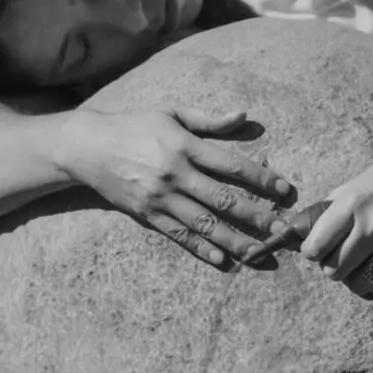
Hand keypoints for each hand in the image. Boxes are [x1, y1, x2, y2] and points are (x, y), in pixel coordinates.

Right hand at [66, 104, 294, 268]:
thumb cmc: (133, 124)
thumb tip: (244, 116)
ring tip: (259, 253)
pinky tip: (222, 260)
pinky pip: (179, 235)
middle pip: (224, 198)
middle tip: (282, 230)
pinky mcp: (147, 214)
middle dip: (257, 216)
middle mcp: (175, 173)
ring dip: (235, 239)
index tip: (285, 190)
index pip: (232, 164)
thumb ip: (209, 118)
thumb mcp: (171, 112)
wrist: (87, 147)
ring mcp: (161, 197)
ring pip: (204, 223)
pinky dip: (201, 248)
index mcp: (184, 145)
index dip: (261, 178)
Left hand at [298, 147, 372, 294]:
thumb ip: (325, 213)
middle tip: (337, 257)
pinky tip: (372, 271)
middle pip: (335, 270)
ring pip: (360, 283)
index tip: (316, 249)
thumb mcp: (348, 189)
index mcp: (350, 205)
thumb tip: (297, 237)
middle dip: (331, 266)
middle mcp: (371, 225)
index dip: (311, 252)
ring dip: (352, 278)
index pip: (315, 248)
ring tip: (354, 266)